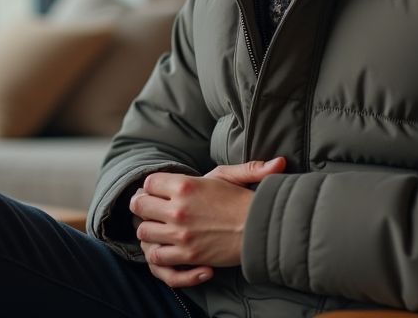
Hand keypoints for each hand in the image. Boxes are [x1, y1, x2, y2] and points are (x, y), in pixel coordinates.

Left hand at [130, 157, 285, 286]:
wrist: (261, 231)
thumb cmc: (245, 202)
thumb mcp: (235, 176)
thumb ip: (237, 165)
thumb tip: (278, 161)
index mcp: (185, 185)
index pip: (148, 183)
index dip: (152, 187)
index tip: (160, 192)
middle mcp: (178, 209)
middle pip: (139, 206)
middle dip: (143, 207)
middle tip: (152, 210)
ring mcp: (181, 234)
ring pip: (143, 232)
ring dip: (148, 230)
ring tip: (158, 229)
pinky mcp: (187, 254)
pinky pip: (156, 256)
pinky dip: (157, 253)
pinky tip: (166, 247)